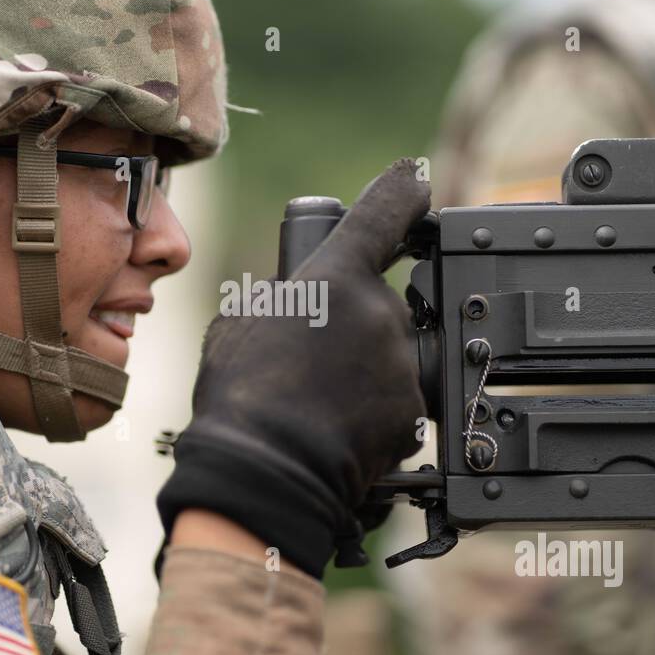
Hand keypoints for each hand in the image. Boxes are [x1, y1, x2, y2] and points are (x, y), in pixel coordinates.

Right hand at [157, 159, 428, 577]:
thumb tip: (290, 298)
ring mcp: (402, 362)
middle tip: (311, 359)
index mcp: (335, 275)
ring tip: (320, 400)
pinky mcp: (414, 409)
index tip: (414, 181)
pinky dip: (377, 410)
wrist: (266, 473)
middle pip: (379, 300)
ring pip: (389, 352)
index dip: (402, 191)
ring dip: (365, 368)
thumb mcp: (239, 323)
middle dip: (353, 322)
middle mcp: (380, 310)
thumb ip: (280, 295)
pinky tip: (339, 425)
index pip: (386, 211)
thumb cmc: (240, 398)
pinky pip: (399, 398)